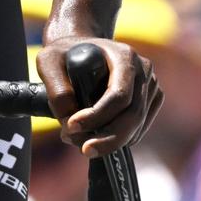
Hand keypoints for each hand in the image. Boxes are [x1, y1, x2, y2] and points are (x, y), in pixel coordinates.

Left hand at [35, 35, 161, 158]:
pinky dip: (118, 139)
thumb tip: (69, 117)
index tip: (71, 126)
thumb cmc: (64, 55)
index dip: (97, 116)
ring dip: (110, 141)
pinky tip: (96, 137)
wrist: (81, 51)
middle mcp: (143, 69)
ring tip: (78, 139)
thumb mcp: (49, 61)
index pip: (119, 95)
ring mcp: (150, 85)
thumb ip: (56, 89)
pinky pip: (138, 130)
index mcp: (124, 56)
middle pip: (133, 115)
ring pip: (136, 126)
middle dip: (108, 138)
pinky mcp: (151, 100)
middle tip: (83, 149)